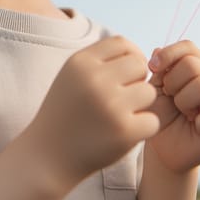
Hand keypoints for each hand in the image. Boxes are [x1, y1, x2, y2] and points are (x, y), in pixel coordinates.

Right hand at [27, 36, 159, 188]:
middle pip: (139, 64)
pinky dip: (143, 128)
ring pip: (149, 92)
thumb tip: (140, 55)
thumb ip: (100, 60)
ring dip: (141, 105)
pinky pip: (152, 120)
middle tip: (124, 97)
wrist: (47, 157)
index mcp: (81, 62)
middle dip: (137, 80)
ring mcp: (111, 105)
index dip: (131, 55)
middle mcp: (95, 79)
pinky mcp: (123, 132)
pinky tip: (126, 133)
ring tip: (122, 115)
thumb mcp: (72, 76)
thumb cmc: (66, 114)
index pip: (122, 43)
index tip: (128, 72)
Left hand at [146, 40, 199, 172]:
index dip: (168, 55)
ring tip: (183, 111)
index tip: (152, 69)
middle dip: (173, 82)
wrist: (163, 149)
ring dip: (184, 101)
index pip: (189, 47)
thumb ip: (160, 67)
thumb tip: (158, 50)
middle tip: (171, 99)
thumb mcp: (156, 87)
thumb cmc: (161, 115)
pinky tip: (196, 126)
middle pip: (193, 64)